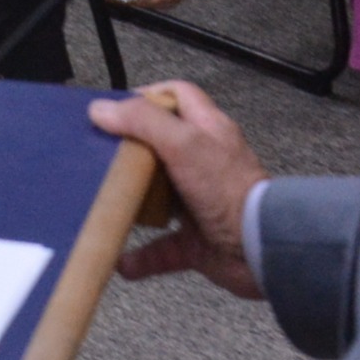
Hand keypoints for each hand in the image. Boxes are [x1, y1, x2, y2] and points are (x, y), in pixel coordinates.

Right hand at [95, 80, 268, 299]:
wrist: (260, 249)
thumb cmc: (228, 189)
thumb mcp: (184, 143)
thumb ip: (143, 121)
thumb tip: (100, 109)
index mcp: (207, 131)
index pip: (179, 97)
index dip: (147, 97)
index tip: (114, 110)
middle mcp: (203, 164)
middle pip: (160, 147)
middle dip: (129, 151)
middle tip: (99, 156)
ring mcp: (199, 204)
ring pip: (158, 199)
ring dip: (131, 205)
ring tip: (103, 202)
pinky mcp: (197, 242)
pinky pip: (162, 250)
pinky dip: (141, 258)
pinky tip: (122, 262)